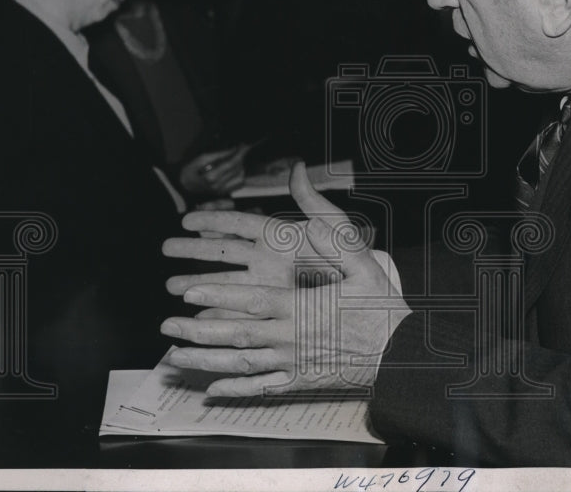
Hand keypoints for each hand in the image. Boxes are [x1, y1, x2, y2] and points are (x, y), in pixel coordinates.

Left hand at [161, 162, 410, 394]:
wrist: (402, 353)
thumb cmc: (381, 304)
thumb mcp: (361, 257)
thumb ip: (328, 223)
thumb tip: (300, 183)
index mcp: (303, 306)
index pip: (252, 300)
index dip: (218, 296)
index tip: (190, 292)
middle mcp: (292, 337)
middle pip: (238, 334)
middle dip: (199, 329)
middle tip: (167, 325)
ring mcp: (294, 363)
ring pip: (242, 363)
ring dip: (206, 360)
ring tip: (177, 355)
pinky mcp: (301, 381)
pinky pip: (262, 387)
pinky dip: (236, 388)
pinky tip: (214, 388)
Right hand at [179, 142, 253, 195]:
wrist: (183, 186)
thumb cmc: (190, 172)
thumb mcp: (200, 159)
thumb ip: (217, 155)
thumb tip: (232, 149)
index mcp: (211, 177)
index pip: (231, 163)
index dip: (239, 153)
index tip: (243, 145)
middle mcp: (219, 186)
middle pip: (237, 169)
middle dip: (241, 157)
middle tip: (242, 148)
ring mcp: (222, 191)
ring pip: (240, 176)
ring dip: (241, 166)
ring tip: (236, 158)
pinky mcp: (224, 193)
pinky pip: (239, 184)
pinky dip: (240, 175)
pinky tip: (235, 168)